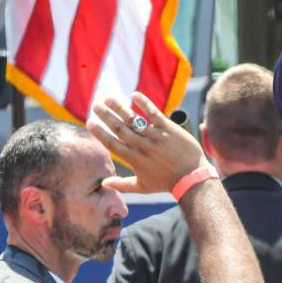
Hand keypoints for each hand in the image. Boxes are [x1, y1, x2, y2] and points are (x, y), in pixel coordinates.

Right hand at [88, 92, 207, 193]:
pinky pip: (153, 113)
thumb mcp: (142, 187)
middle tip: (95, 105)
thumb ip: (122, 184)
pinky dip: (144, 103)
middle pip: (119, 128)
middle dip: (105, 115)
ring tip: (108, 98)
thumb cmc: (166, 183)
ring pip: (133, 119)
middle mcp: (141, 146)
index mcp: (133, 159)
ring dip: (119, 107)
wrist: (191, 177)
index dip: (99, 132)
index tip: (90, 122)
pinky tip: (134, 95)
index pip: (111, 143)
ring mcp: (155, 136)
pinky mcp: (168, 129)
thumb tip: (104, 184)